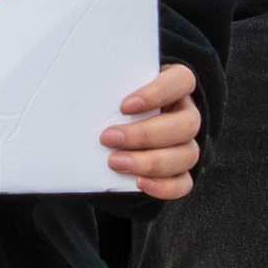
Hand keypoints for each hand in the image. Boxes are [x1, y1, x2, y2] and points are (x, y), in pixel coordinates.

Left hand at [102, 64, 201, 198]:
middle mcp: (186, 114)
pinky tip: (138, 182)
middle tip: (108, 138)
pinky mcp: (181, 172)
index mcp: (176, 87)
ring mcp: (187, 144)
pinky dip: (162, 186)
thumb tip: (80, 93)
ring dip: (149, 162)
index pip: (182, 81)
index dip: (158, 93)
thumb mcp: (114, 89)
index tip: (124, 106)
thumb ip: (108, 89)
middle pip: (186, 125)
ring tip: (115, 162)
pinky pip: (183, 183)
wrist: (115, 127)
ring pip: (186, 155)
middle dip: (144, 135)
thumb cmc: (116, 101)